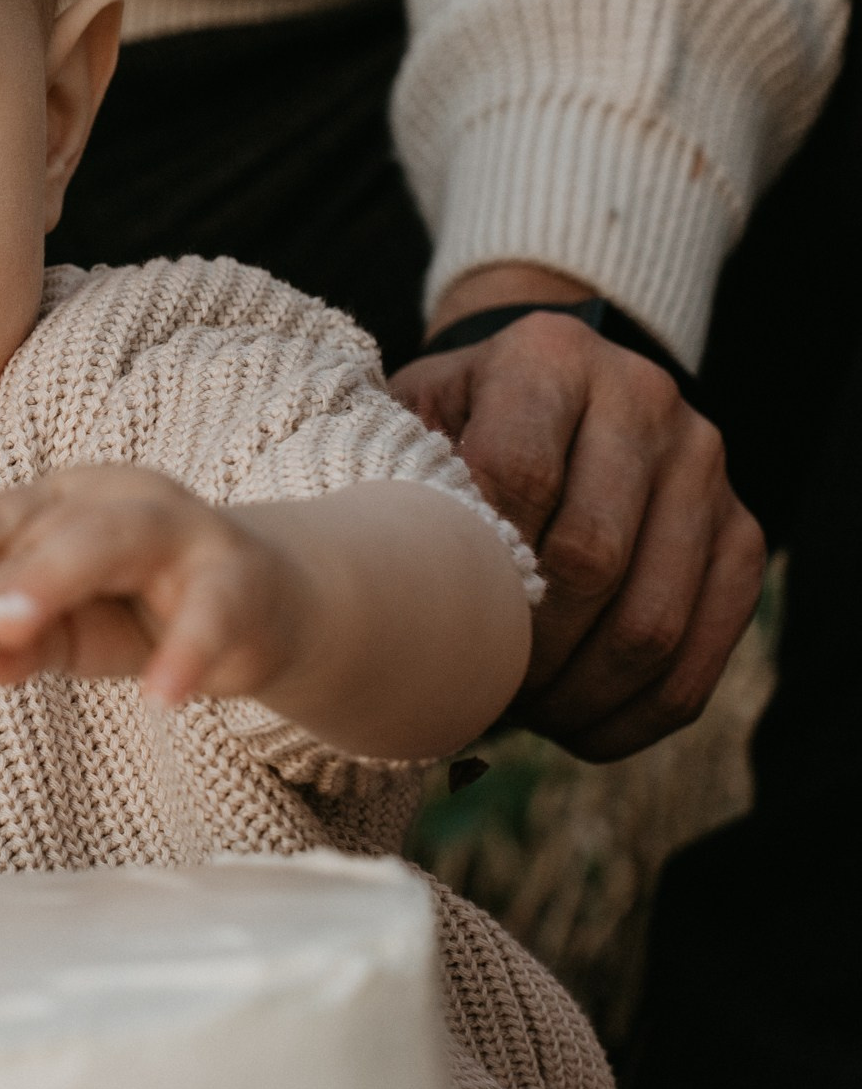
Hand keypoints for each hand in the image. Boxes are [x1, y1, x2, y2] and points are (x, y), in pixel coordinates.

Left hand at [0, 466, 309, 705]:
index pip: (1, 520)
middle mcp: (117, 501)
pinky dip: (184, 653)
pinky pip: (211, 611)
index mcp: (63, 502)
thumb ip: (14, 640)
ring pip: (115, 541)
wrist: (263, 612)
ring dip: (55, 581)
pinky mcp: (241, 580)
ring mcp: (183, 532)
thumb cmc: (140, 611)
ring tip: (10, 633)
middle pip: (50, 527)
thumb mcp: (66, 631)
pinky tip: (160, 698)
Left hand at [389, 266, 764, 761]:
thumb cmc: (450, 427)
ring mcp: (705, 465)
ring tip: (517, 717)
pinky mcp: (744, 531)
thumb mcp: (407, 422)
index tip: (430, 625)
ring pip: (652, 619)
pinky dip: (638, 711)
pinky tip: (577, 730)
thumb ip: (385, 476)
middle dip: (525, 650)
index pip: (515, 479)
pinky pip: (705, 648)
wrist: (545, 394)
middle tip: (470, 691)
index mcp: (547, 358)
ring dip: (579, 695)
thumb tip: (346, 585)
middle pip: (590, 559)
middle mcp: (643, 397)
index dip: (474, 570)